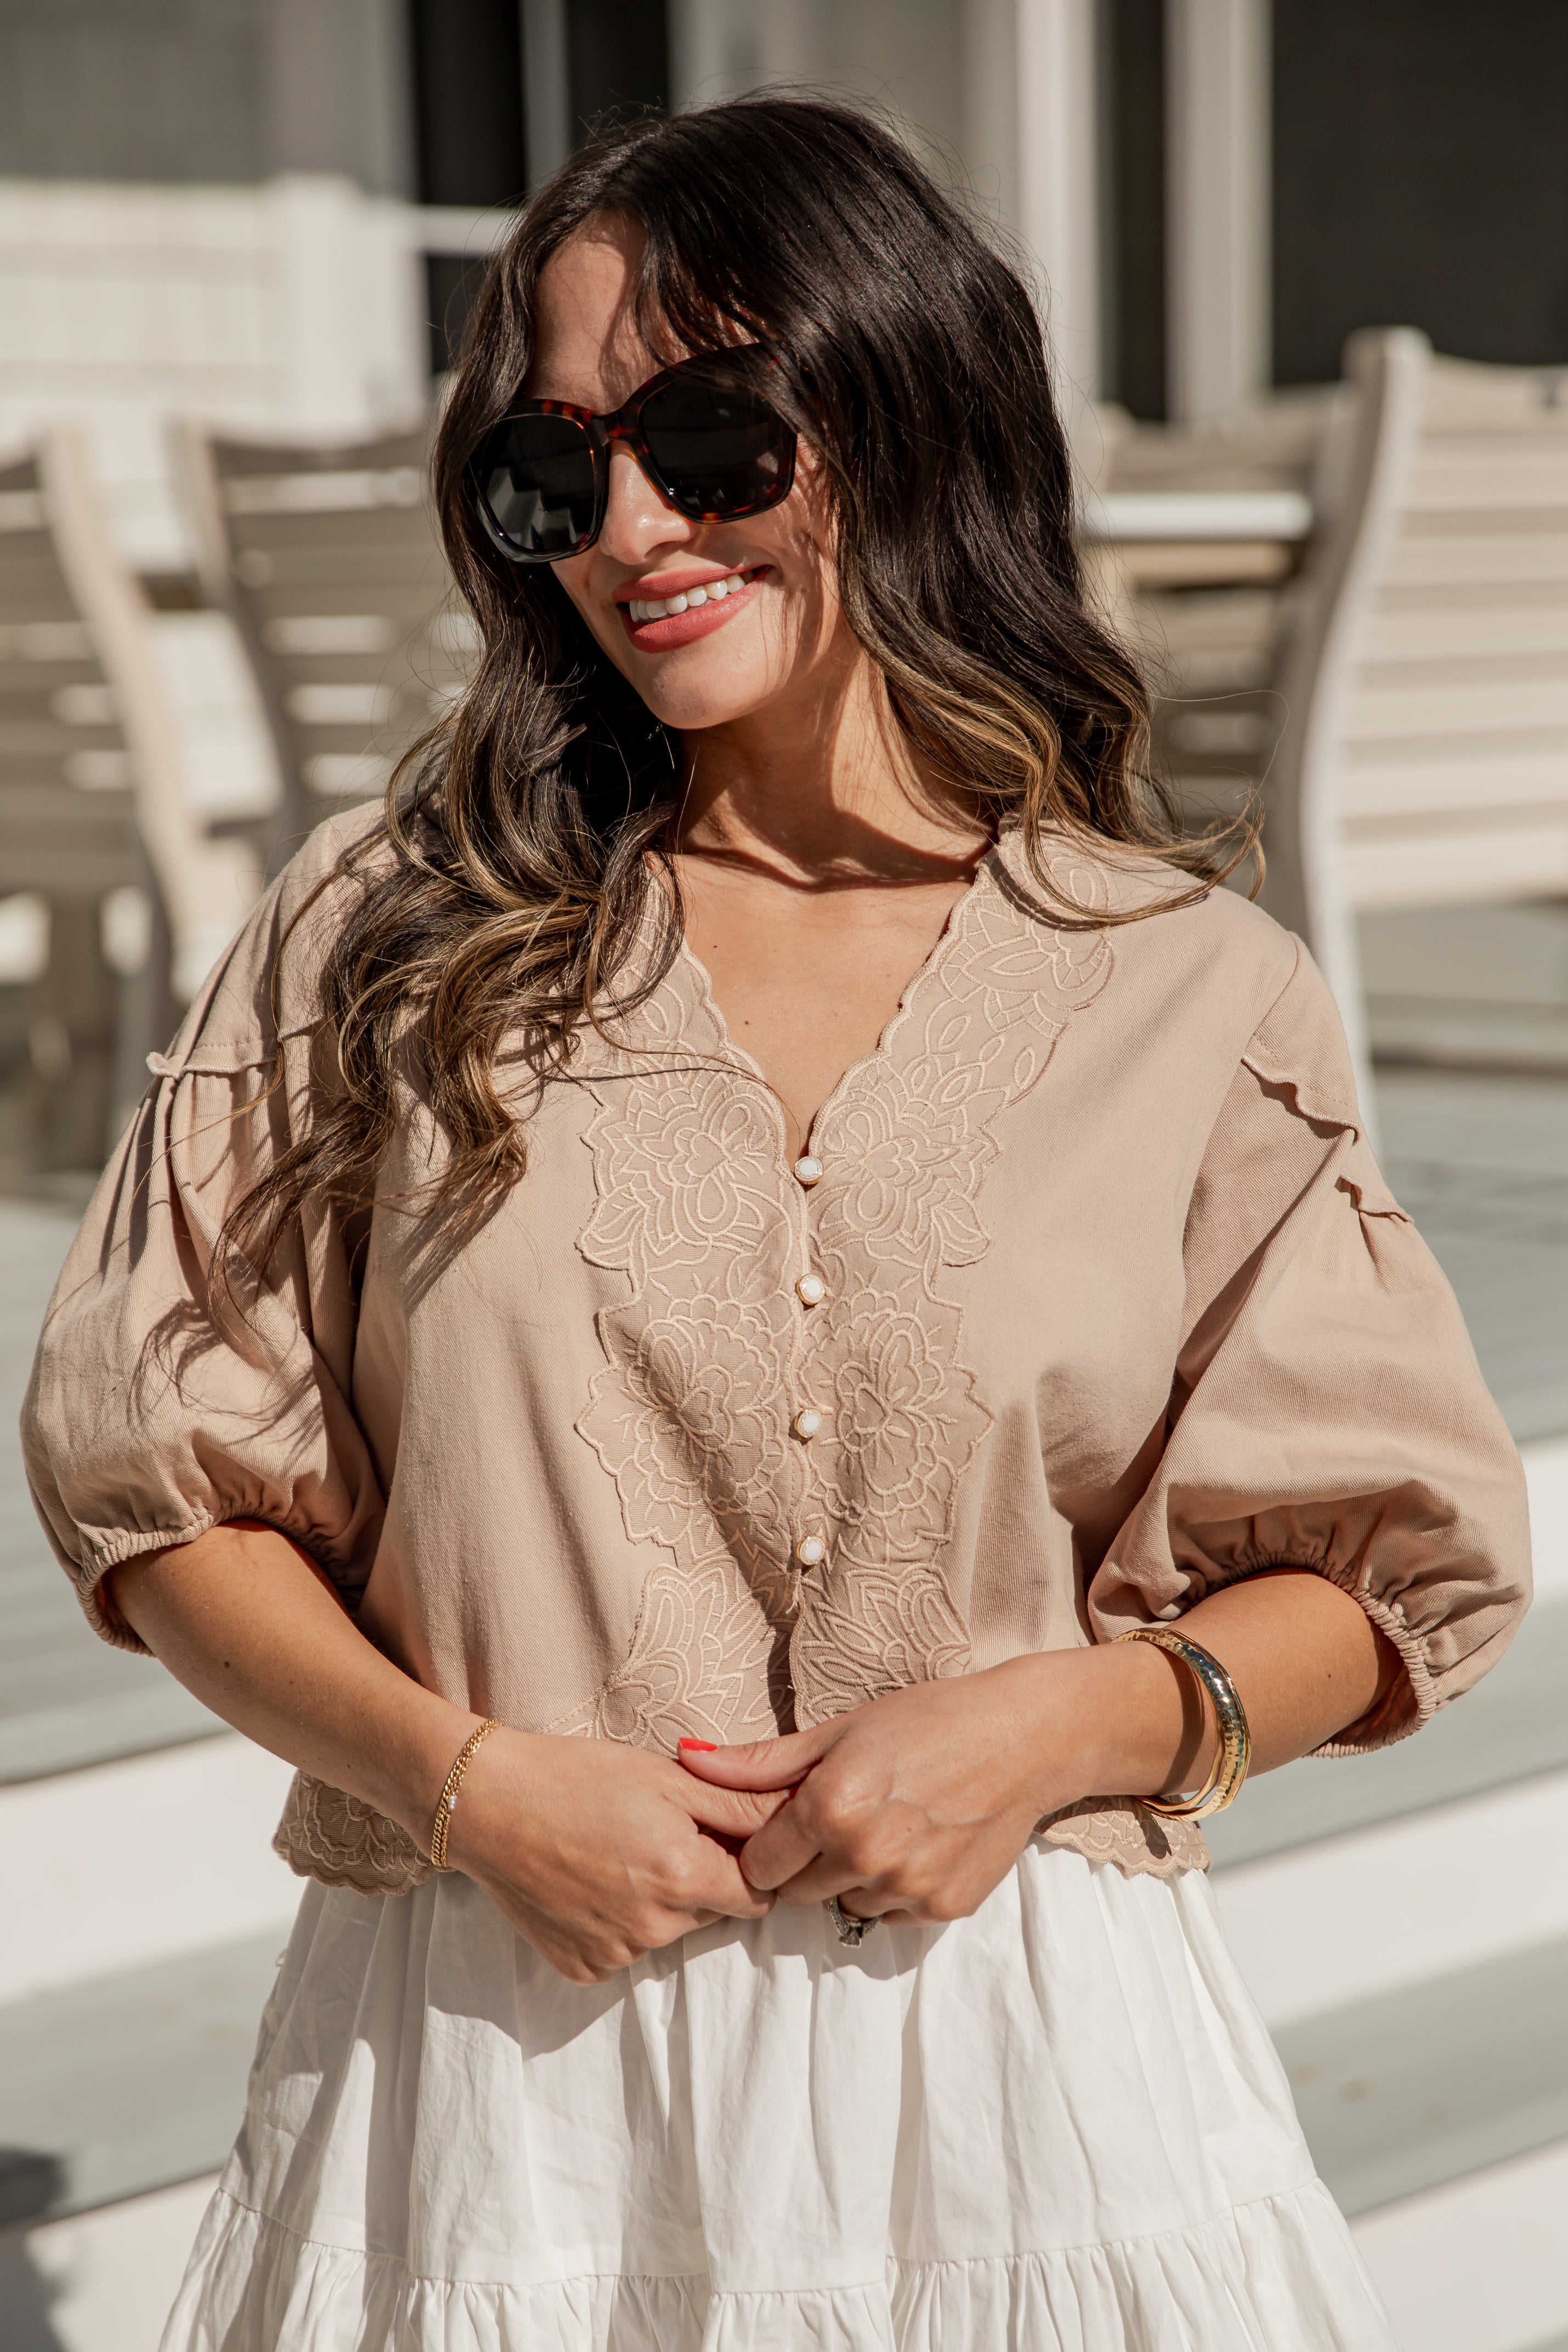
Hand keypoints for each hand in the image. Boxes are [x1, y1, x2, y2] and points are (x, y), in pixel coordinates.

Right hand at [444, 1728, 790, 1981]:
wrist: (488, 1803)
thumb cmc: (580, 1777)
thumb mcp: (668, 1778)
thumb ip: (739, 1807)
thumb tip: (796, 1818)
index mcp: (684, 1878)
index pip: (757, 1897)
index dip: (747, 1865)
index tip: (721, 1838)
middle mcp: (655, 1928)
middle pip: (711, 1914)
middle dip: (701, 1880)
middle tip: (657, 1835)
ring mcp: (616, 1954)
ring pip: (667, 1933)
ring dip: (658, 1901)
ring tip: (615, 1852)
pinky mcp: (582, 1968)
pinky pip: (624, 1949)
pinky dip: (618, 1922)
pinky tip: (589, 1881)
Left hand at [676, 1653, 1129, 1927]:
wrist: (1024, 1737)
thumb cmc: (927, 1720)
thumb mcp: (839, 1731)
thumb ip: (760, 1763)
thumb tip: (685, 1757)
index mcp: (829, 1808)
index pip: (759, 1867)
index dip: (771, 1846)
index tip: (792, 1822)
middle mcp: (865, 1855)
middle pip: (799, 1892)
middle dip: (810, 1862)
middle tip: (846, 1817)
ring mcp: (908, 1885)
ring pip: (848, 1905)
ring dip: (855, 1877)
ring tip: (891, 1825)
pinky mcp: (945, 1907)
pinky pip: (896, 1913)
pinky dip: (900, 1887)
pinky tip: (923, 1843)